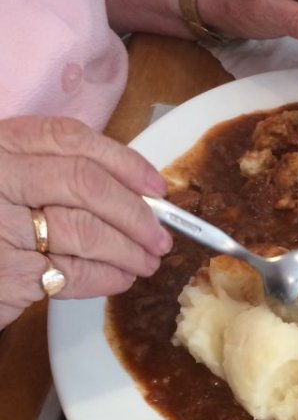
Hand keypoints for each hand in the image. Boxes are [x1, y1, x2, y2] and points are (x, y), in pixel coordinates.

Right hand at [0, 116, 170, 329]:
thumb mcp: (1, 180)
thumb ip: (45, 172)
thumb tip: (128, 191)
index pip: (70, 140)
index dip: (124, 162)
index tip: (156, 187)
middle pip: (86, 185)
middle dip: (135, 214)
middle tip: (160, 236)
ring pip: (85, 232)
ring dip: (128, 251)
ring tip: (145, 262)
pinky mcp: (4, 275)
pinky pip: (71, 274)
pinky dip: (105, 278)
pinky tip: (118, 280)